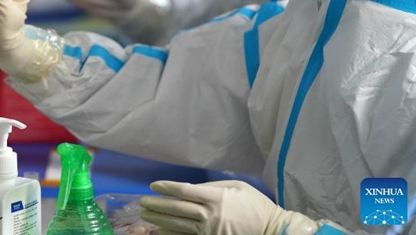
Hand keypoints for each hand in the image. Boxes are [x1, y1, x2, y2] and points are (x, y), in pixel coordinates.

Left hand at [139, 180, 328, 234]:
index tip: (153, 186)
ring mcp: (210, 231)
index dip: (166, 188)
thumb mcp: (237, 188)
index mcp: (217, 198)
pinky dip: (172, 234)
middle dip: (157, 205)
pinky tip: (161, 230)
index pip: (185, 190)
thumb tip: (190, 187)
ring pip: (178, 225)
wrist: (273, 231)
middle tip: (142, 202)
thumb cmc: (255, 205)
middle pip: (177, 209)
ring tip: (146, 215)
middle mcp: (211, 215)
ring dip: (159, 220)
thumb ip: (212, 186)